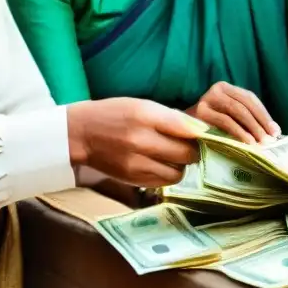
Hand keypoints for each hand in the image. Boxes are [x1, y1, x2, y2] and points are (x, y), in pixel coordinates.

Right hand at [67, 98, 200, 187]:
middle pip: (186, 154)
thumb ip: (171, 118)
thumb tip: (199, 131)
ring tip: (173, 156)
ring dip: (181, 165)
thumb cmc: (115, 114)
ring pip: (178, 172)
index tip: (205, 134)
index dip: (201, 134)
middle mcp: (141, 141)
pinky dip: (168, 174)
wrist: (81, 133)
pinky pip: (163, 182)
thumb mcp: (142, 105)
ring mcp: (136, 163)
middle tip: (188, 145)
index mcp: (145, 116)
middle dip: (193, 151)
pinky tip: (161, 164)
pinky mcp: (132, 179)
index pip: (186, 129)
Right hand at [186, 82, 280, 143]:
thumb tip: (274, 132)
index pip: (250, 98)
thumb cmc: (209, 129)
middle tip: (270, 140)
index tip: (276, 131)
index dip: (264, 115)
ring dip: (252, 128)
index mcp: (225, 87)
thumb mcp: (229, 119)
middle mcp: (216, 89)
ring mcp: (207, 99)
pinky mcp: (200, 112)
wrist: (180, 134)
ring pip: (237, 111)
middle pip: (245, 104)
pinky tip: (247, 143)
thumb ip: (248, 120)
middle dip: (261, 123)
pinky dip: (239, 132)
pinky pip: (225, 121)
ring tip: (261, 143)